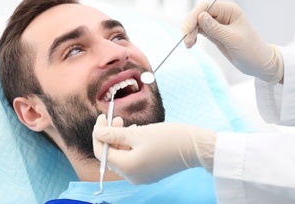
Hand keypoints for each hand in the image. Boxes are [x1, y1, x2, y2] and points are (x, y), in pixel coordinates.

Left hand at [93, 116, 216, 184]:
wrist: (195, 148)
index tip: (102, 118)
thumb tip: (98, 132)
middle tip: (115, 118)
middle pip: (111, 155)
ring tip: (127, 124)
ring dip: (121, 140)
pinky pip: (133, 160)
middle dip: (110, 136)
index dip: (99, 134)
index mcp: (127, 167)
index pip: (102, 152)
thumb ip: (115, 134)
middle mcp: (132, 176)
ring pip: (122, 157)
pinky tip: (137, 134)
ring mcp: (142, 176)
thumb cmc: (168, 138)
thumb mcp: (138, 133)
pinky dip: (131, 147)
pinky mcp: (150, 173)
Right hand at [182, 1, 282, 83]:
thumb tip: (199, 16)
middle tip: (186, 41)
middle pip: (199, 14)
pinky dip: (194, 36)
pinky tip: (191, 43)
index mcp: (230, 10)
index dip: (194, 16)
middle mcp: (223, 15)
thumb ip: (215, 28)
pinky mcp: (215, 34)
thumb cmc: (250, 50)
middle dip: (191, 26)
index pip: (206, 7)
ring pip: (198, 24)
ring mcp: (218, 24)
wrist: (258, 64)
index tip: (186, 29)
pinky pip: (200, 31)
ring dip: (191, 33)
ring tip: (188, 45)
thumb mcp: (232, 39)